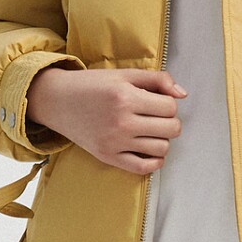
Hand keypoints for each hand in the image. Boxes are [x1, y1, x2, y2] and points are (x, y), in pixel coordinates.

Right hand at [27, 66, 186, 173]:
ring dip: (162, 139)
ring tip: (151, 130)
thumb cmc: (92, 85)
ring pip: (161, 149)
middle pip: (170, 129)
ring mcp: (114, 143)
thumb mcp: (124, 74)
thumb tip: (182, 94)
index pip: (170, 107)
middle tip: (156, 115)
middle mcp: (121, 122)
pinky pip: (143, 167)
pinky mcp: (107, 157)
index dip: (169, 103)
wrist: (58, 101)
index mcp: (126, 97)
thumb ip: (157, 80)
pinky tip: (150, 149)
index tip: (158, 101)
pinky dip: (154, 161)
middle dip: (169, 121)